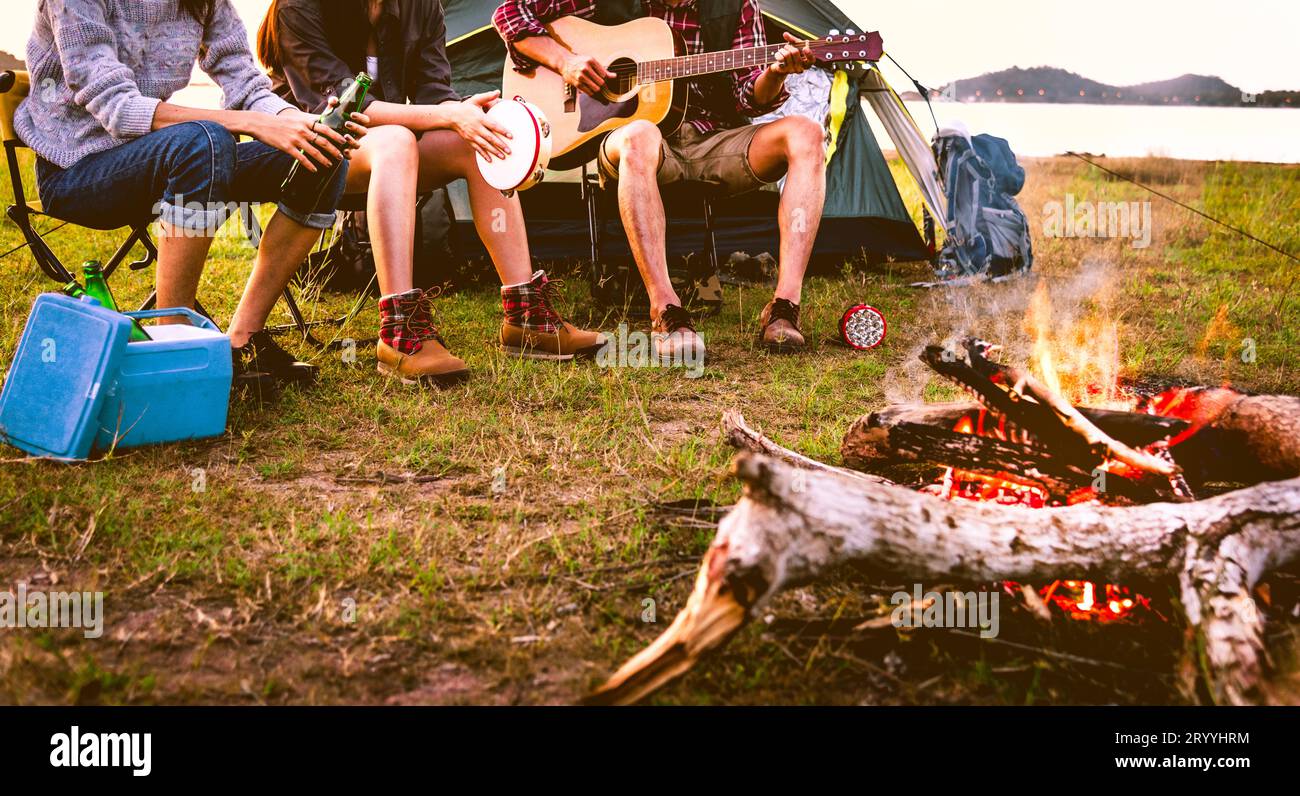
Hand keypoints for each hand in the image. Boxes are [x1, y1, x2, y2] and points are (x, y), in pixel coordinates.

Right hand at [247, 97, 367, 171]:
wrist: (261, 124)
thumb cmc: (281, 122)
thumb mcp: (296, 118)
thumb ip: (309, 122)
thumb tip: (322, 125)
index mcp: (306, 121)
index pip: (325, 128)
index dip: (337, 135)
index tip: (345, 142)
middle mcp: (302, 129)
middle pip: (323, 141)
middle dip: (334, 150)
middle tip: (341, 156)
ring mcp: (295, 139)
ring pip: (314, 151)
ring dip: (324, 160)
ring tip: (330, 165)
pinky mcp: (287, 147)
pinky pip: (301, 158)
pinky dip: (309, 165)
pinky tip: (314, 170)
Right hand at [447, 91, 513, 161]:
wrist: (451, 116)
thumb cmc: (466, 107)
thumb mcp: (475, 99)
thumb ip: (487, 96)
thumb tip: (497, 92)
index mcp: (480, 118)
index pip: (493, 125)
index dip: (502, 131)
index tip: (511, 136)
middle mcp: (476, 128)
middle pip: (490, 137)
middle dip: (500, 145)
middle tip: (509, 151)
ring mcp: (472, 135)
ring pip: (485, 145)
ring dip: (494, 151)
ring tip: (503, 157)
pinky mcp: (469, 140)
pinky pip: (477, 149)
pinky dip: (484, 155)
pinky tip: (490, 160)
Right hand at [561, 53, 614, 96]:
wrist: (565, 63)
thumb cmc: (580, 62)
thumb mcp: (591, 61)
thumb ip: (602, 69)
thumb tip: (614, 76)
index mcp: (591, 61)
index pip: (604, 74)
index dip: (608, 80)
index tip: (610, 84)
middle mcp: (585, 68)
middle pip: (601, 82)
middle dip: (605, 88)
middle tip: (607, 92)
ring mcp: (581, 77)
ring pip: (596, 89)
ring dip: (601, 94)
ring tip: (604, 97)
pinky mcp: (577, 84)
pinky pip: (589, 92)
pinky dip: (595, 96)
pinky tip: (597, 97)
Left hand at [768, 32, 814, 75]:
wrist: (781, 65)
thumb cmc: (791, 55)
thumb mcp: (795, 46)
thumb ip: (792, 39)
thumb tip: (785, 34)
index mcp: (807, 63)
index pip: (811, 60)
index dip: (809, 54)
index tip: (805, 48)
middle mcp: (801, 68)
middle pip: (795, 52)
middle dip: (789, 46)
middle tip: (787, 47)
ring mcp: (792, 70)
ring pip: (787, 54)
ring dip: (783, 49)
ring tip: (782, 50)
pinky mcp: (784, 71)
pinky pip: (781, 58)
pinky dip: (778, 53)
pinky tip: (779, 54)